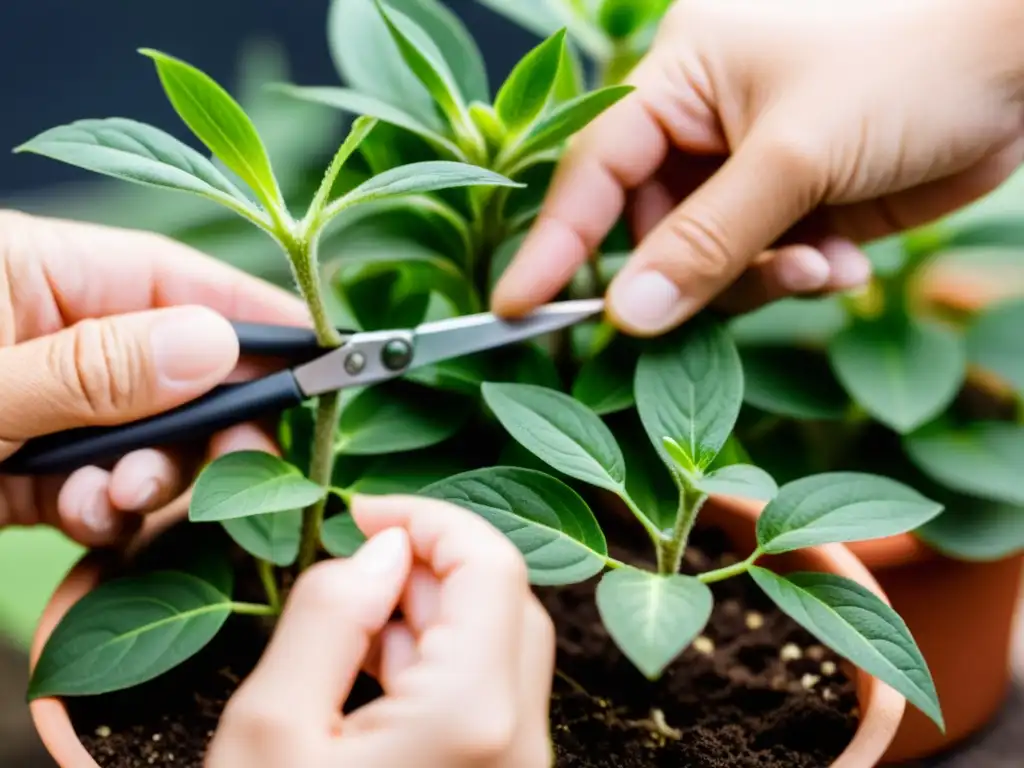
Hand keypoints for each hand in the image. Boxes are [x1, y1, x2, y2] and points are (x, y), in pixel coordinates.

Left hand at [0, 211, 308, 544]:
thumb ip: (96, 366)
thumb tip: (218, 345)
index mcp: (34, 270)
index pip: (172, 279)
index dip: (252, 315)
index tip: (321, 352)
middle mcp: (51, 333)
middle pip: (178, 367)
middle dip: (208, 421)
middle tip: (232, 462)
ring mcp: (46, 404)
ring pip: (150, 436)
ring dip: (155, 475)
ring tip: (117, 497)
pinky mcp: (32, 470)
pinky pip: (107, 486)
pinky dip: (110, 509)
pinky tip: (84, 515)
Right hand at [208, 494, 554, 767]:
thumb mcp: (270, 729)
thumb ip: (331, 617)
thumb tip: (382, 547)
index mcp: (473, 714)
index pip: (491, 562)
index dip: (430, 517)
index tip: (361, 511)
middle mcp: (519, 743)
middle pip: (504, 601)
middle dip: (431, 563)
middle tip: (353, 566)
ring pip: (498, 649)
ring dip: (433, 611)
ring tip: (353, 620)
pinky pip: (487, 700)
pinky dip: (438, 663)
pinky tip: (374, 672)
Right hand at [492, 0, 1023, 334]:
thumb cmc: (911, 60)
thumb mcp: (796, 154)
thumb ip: (706, 241)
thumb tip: (628, 313)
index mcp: (680, 79)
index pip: (591, 172)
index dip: (552, 245)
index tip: (512, 310)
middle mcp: (705, 125)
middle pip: (651, 231)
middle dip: (694, 274)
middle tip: (746, 282)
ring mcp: (753, 167)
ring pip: (710, 261)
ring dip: (759, 280)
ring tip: (819, 260)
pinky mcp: (799, 202)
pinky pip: (765, 266)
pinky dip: (800, 275)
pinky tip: (846, 256)